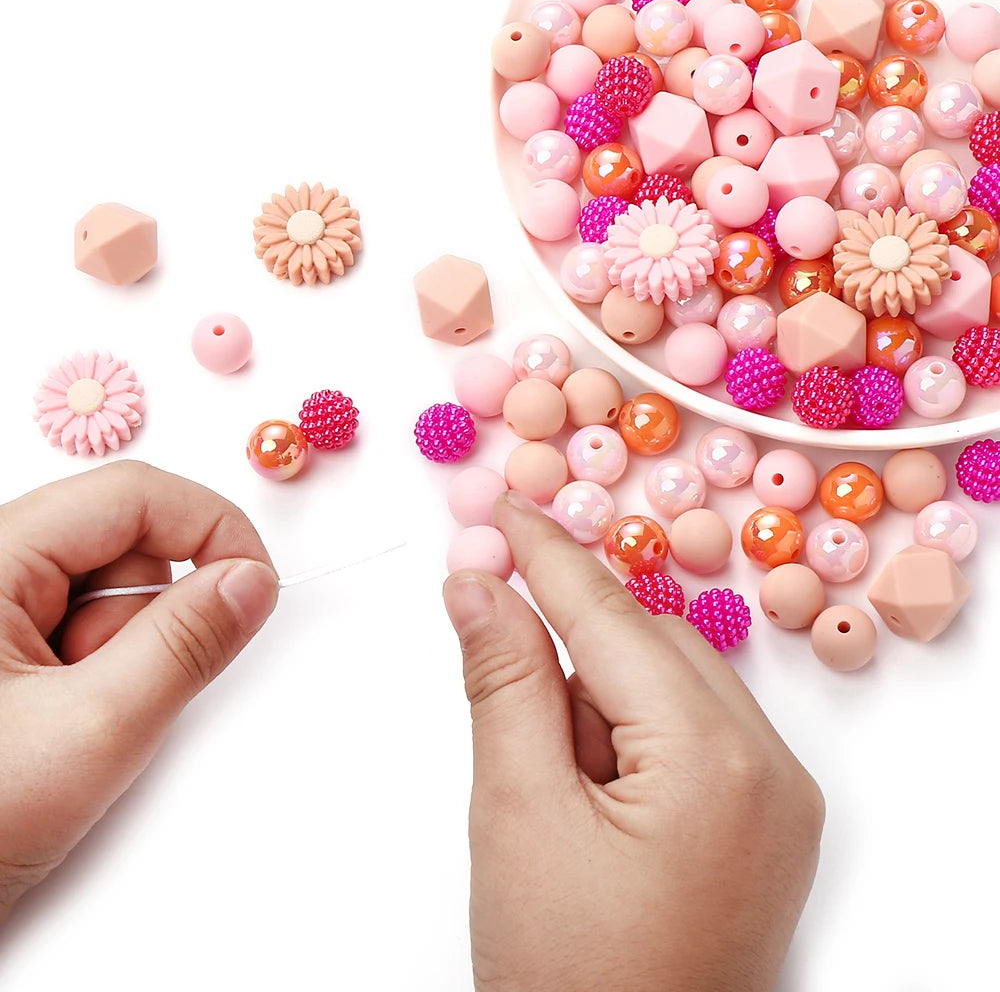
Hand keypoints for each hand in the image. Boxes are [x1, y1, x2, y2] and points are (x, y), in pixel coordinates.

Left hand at [0, 462, 277, 919]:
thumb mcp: (90, 729)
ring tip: (74, 720)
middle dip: (148, 619)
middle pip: (126, 545)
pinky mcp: (9, 646)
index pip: (133, 495)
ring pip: (113, 595)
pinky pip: (91, 635)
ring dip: (123, 656)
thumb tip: (250, 583)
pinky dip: (104, 675)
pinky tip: (66, 720)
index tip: (254, 588)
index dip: (210, 530)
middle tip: (114, 693)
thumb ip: (184, 645)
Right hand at [444, 493, 824, 991]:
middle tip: (498, 655)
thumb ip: (504, 684)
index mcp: (716, 760)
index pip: (614, 619)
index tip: (505, 507)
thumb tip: (479, 586)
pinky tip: (587, 793)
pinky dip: (627, 733)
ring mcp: (777, 798)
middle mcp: (771, 767)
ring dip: (596, 700)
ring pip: (668, 686)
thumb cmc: (568, 975)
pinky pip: (690, 732)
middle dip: (569, 647)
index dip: (549, 556)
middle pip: (650, 646)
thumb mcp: (518, 816)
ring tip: (549, 787)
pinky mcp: (764, 822)